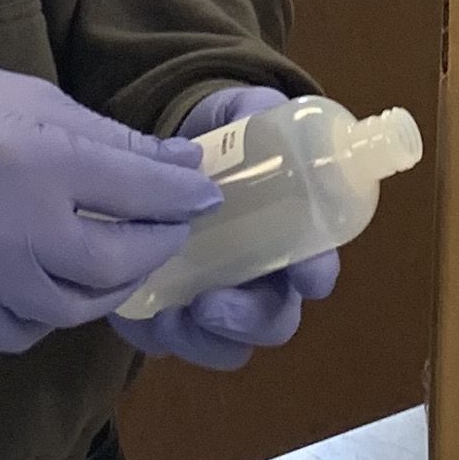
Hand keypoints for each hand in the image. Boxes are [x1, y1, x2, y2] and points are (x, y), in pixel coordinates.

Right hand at [0, 64, 217, 356]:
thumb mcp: (33, 101)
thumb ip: (110, 139)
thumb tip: (181, 165)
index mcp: (39, 163)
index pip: (141, 190)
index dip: (183, 195)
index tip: (202, 195)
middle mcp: (16, 232)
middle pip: (117, 261)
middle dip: (157, 246)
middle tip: (169, 232)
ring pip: (74, 308)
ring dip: (110, 287)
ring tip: (120, 263)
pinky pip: (22, 330)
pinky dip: (49, 313)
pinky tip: (55, 286)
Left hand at [129, 83, 341, 374]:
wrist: (171, 158)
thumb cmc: (224, 141)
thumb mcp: (243, 116)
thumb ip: (257, 114)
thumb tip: (260, 116)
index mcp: (292, 238)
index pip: (316, 267)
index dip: (316, 274)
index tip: (305, 275)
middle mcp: (261, 279)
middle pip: (273, 322)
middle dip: (247, 320)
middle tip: (211, 304)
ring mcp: (217, 301)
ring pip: (226, 346)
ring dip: (202, 340)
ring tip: (171, 315)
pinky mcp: (168, 312)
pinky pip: (169, 344)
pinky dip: (157, 336)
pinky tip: (142, 314)